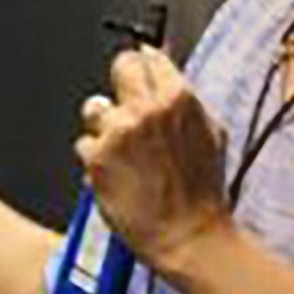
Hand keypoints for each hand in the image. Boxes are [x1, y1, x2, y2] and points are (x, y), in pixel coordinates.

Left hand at [73, 45, 232, 271]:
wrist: (189, 236)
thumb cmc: (202, 193)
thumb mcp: (210, 134)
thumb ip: (184, 101)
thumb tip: (163, 69)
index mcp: (180, 99)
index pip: (148, 57)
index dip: (141, 65)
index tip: (138, 71)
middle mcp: (147, 109)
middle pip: (119, 66)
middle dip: (120, 83)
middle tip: (125, 106)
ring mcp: (119, 132)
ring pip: (95, 108)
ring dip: (103, 127)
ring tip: (123, 154)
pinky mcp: (97, 158)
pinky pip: (84, 144)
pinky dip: (95, 159)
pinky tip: (116, 176)